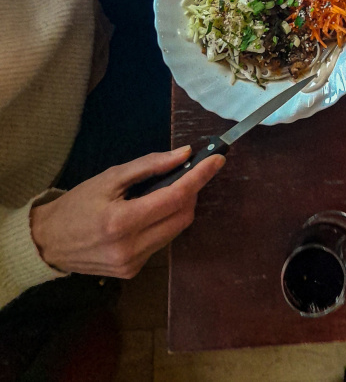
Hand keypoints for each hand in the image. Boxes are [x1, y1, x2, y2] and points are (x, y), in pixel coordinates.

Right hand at [29, 146, 224, 278]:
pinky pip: (162, 242)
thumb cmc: (77, 205)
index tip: (217, 160)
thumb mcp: (110, 177)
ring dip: (180, 207)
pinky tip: (151, 212)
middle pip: (182, 217)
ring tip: (168, 190)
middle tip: (189, 172)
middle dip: (192, 191)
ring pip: (175, 230)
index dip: (200, 177)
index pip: (175, 198)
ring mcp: (132, 264)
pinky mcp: (133, 271)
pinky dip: (165, 222)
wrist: (48, 243)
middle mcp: (130, 249)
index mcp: (121, 222)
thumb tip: (184, 154)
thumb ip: (149, 166)